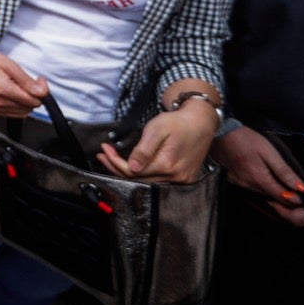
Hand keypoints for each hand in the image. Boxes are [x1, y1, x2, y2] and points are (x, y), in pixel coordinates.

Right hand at [0, 49, 47, 117]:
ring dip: (26, 101)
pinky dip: (18, 105)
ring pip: (23, 113)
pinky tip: (12, 94)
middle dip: (34, 95)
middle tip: (28, 82)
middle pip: (29, 108)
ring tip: (18, 87)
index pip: (33, 101)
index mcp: (2, 89)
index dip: (41, 90)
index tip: (39, 81)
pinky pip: (14, 114)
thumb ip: (27, 81)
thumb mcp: (9, 65)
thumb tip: (42, 92)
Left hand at [98, 105, 216, 183]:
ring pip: (147, 182)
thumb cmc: (177, 123)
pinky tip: (133, 167)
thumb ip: (143, 150)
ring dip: (128, 173)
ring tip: (112, 161)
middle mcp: (175, 177)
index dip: (114, 162)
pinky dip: (143, 175)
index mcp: (167, 165)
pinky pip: (158, 181)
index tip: (103, 150)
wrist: (200, 123)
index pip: (132, 171)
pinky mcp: (184, 179)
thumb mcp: (156, 130)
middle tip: (103, 156)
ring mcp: (181, 180)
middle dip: (117, 168)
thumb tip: (132, 167)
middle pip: (138, 179)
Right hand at [212, 125, 303, 223]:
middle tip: (296, 190)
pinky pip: (253, 189)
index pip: (283, 198)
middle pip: (273, 199)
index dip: (296, 199)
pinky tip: (266, 178)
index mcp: (259, 179)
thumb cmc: (245, 139)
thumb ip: (285, 171)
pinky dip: (263, 187)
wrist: (220, 132)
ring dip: (275, 192)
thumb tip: (301, 188)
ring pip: (264, 195)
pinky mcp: (234, 181)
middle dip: (287, 198)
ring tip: (283, 183)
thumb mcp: (269, 152)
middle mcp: (248, 186)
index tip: (303, 195)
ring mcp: (240, 184)